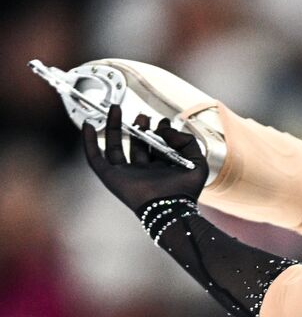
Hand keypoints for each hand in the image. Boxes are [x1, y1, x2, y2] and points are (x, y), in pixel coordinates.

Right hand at [82, 105, 206, 214]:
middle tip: (143, 116)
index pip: (156, 146)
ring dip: (114, 127)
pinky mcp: (111, 177)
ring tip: (116, 108)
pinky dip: (89, 142)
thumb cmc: (185, 190)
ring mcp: (126, 173)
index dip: (159, 132)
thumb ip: (187, 141)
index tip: (163, 121)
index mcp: (161, 169)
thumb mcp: (197, 161)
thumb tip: (165, 128)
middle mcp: (143, 171)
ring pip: (114, 146)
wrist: (169, 207)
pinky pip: (95, 158)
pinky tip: (88, 125)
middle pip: (135, 144)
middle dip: (139, 127)